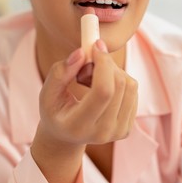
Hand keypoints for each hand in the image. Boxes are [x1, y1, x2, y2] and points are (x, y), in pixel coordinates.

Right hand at [31, 40, 137, 182]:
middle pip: (119, 86)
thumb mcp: (48, 92)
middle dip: (107, 63)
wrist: (67, 136)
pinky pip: (133, 91)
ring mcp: (118, 132)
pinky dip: (120, 80)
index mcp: (79, 125)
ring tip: (93, 78)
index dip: (104, 64)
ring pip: (130, 86)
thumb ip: (61, 72)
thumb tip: (82, 53)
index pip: (103, 92)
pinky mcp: (128, 128)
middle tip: (90, 60)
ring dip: (113, 71)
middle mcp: (102, 132)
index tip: (96, 46)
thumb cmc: (55, 111)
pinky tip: (103, 87)